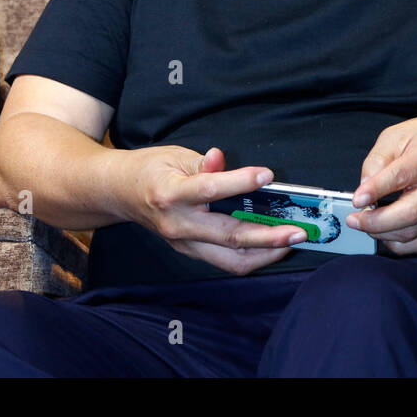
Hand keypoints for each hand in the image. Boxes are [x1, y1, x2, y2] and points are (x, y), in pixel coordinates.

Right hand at [128, 145, 301, 274]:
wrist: (119, 194)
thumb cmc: (149, 170)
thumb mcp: (174, 156)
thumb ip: (202, 162)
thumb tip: (221, 158)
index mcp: (170, 193)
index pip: (210, 190)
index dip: (240, 182)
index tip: (267, 175)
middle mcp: (178, 224)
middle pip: (228, 236)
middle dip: (268, 236)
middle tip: (297, 230)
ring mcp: (184, 243)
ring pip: (231, 259)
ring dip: (266, 253)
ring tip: (291, 241)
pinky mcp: (191, 251)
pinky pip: (226, 261)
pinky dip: (253, 255)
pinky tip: (272, 245)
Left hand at [348, 117, 416, 254]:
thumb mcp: (394, 136)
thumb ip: (376, 160)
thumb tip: (363, 190)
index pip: (400, 176)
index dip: (376, 190)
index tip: (357, 200)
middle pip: (411, 213)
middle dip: (377, 222)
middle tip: (354, 219)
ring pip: (413, 232)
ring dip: (382, 233)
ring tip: (364, 222)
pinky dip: (399, 245)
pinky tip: (384, 232)